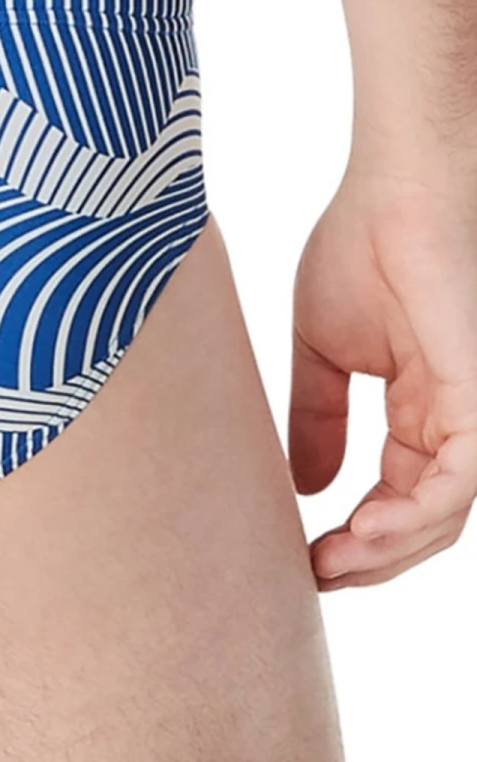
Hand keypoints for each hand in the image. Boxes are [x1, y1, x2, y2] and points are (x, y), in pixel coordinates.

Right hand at [290, 164, 476, 588]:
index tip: (302, 557)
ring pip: (448, 514)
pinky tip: (364, 527)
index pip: (403, 497)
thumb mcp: (323, 351)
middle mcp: (460, 420)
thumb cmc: (362, 245)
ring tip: (331, 561)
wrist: (397, 187)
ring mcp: (476, 411)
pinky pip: (463, 480)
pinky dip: (416, 514)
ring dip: (388, 550)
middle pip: (428, 521)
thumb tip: (307, 486)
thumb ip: (318, 418)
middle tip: (315, 575)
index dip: (357, 537)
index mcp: (427, 410)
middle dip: (371, 559)